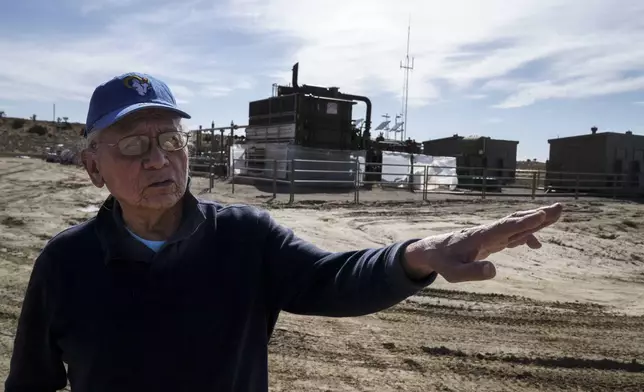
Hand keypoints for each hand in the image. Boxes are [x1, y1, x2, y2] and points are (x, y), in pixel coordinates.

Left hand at [402, 203, 562, 281]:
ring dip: (536, 219)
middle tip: (559, 208)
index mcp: (480, 237)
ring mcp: (491, 234)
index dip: (523, 223)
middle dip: (537, 215)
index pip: (505, 228)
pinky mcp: (491, 240)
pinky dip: (526, 236)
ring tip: (557, 214)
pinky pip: (512, 235)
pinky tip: (537, 245)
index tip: (540, 215)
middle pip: (516, 220)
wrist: (432, 251)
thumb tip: (494, 271)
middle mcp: (488, 232)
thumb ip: (472, 272)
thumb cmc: (443, 261)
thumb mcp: (453, 273)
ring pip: (516, 224)